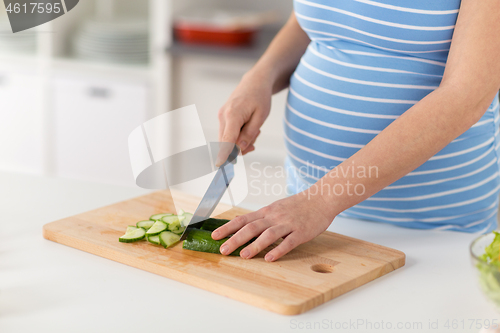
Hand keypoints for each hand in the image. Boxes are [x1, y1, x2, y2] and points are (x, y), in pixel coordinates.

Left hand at [211, 191, 334, 260]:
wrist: (321, 198)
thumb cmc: (298, 205)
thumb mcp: (276, 208)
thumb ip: (262, 217)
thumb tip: (243, 225)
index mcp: (267, 211)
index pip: (243, 219)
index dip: (228, 228)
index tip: (215, 236)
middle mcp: (274, 217)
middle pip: (251, 228)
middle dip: (235, 239)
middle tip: (223, 250)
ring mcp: (288, 224)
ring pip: (268, 235)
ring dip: (255, 245)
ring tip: (243, 256)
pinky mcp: (301, 232)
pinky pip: (288, 242)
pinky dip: (279, 250)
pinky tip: (270, 258)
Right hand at [216, 71, 271, 164]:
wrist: (254, 82)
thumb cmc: (260, 97)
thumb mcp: (261, 116)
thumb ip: (250, 133)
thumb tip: (240, 149)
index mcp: (233, 115)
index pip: (227, 139)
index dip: (224, 154)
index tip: (219, 166)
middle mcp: (223, 116)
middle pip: (226, 142)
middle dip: (239, 148)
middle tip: (254, 145)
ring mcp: (221, 117)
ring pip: (227, 139)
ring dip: (240, 142)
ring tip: (254, 131)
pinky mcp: (223, 118)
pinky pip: (228, 134)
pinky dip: (238, 136)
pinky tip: (248, 129)